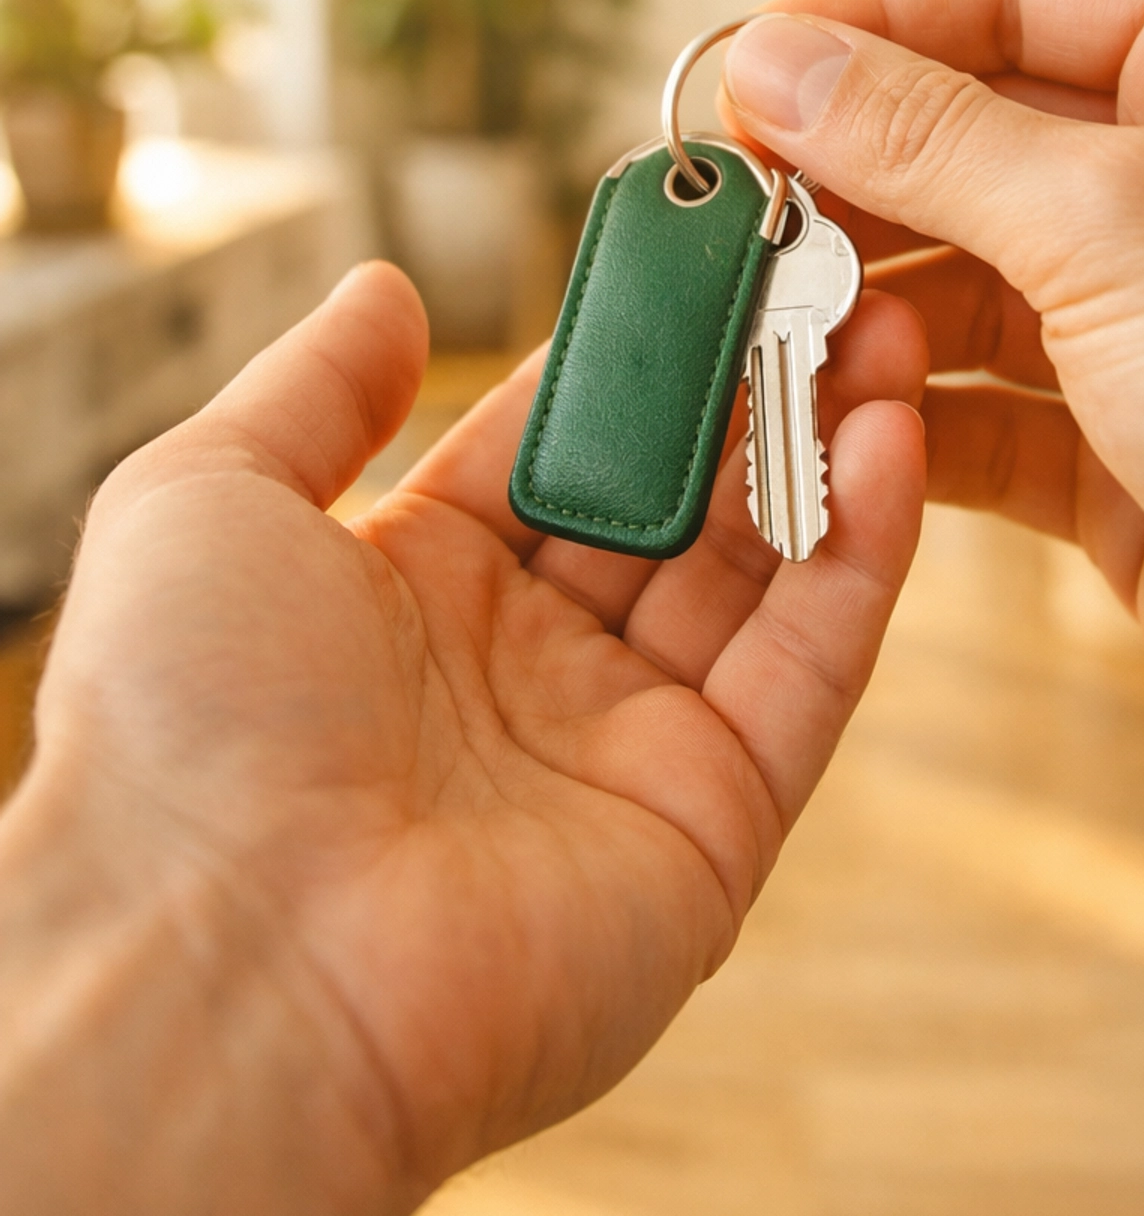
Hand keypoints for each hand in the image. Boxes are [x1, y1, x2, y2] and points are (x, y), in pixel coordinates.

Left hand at [0, 261, 923, 1215]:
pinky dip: (864, 549)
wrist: (225, 963)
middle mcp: (530, 676)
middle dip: (753, 386)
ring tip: (888, 323)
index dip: (633, 349)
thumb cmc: (181, 730)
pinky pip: (810, 666)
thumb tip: (384, 288)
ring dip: (830, 444)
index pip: (559, 444)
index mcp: (417, 597)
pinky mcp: (715, 827)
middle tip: (828, 272)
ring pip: (762, 569)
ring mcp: (629, 752)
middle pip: (676, 500)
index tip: (706, 251)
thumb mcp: (207, 499)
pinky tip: (890, 433)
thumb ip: (315, 388)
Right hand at [720, 0, 1143, 932]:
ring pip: (966, 279)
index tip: (744, 71)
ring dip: (864, 299)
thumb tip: (774, 60)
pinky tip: (833, 419)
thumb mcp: (1115, 217)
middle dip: (850, 171)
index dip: (872, 20)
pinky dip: (905, 414)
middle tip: (727, 213)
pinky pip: (982, 411)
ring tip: (760, 321)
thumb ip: (929, 137)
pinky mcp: (1129, 454)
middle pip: (974, 136)